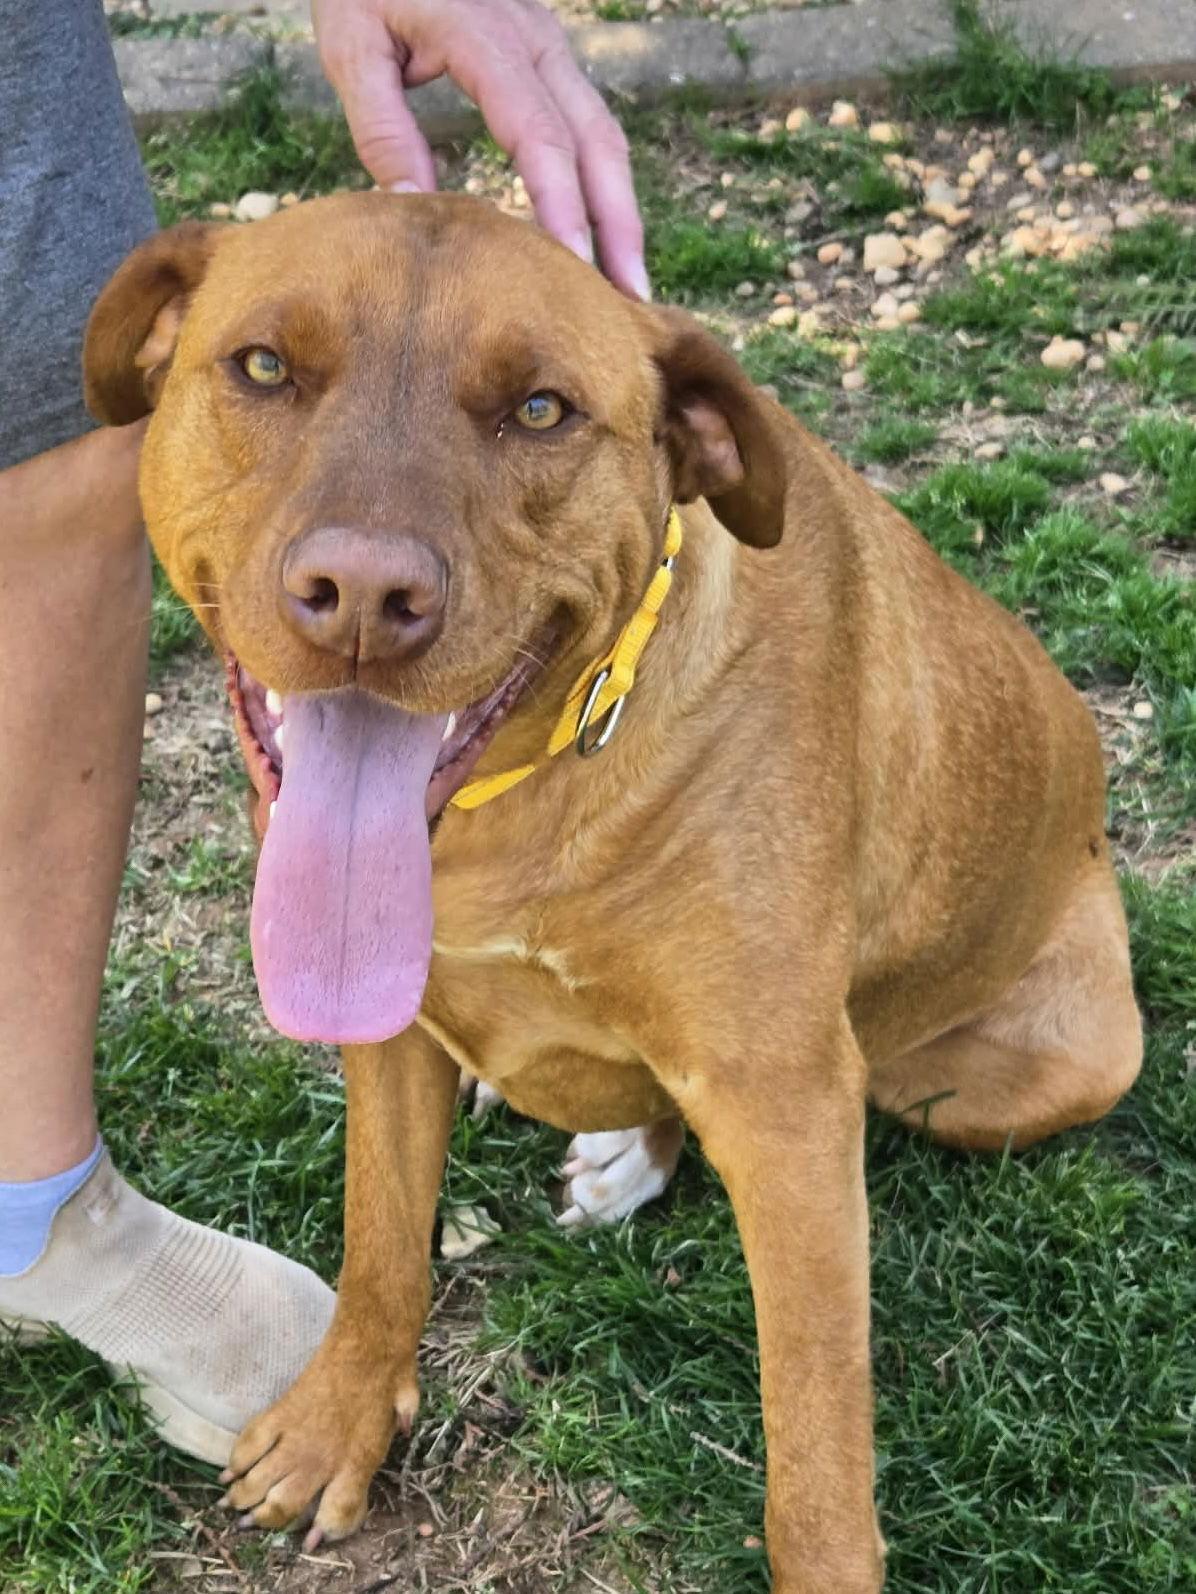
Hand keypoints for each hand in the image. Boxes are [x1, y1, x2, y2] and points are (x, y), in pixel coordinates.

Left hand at [314, 0, 648, 300]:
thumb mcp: (352, 48)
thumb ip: (382, 128)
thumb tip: (416, 210)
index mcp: (486, 37)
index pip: (540, 135)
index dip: (562, 206)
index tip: (572, 268)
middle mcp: (537, 39)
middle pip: (598, 141)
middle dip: (619, 224)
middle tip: (629, 300)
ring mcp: (552, 47)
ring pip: (606, 137)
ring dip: (622, 213)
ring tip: (626, 288)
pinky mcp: (550, 60)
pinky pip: (589, 130)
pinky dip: (604, 189)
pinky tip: (601, 242)